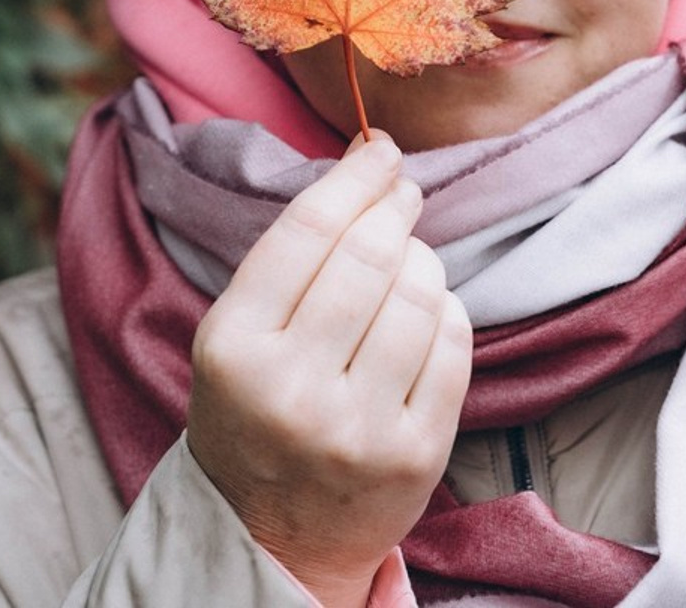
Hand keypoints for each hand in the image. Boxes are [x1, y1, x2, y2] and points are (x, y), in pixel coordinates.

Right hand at [186, 133, 472, 607]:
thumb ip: (293, 256)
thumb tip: (371, 161)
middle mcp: (291, 389)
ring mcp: (357, 428)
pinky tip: (427, 312)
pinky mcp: (415, 455)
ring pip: (420, 295)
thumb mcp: (238, 334)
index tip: (379, 149)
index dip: (354, 177)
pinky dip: (447, 311)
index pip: (306, 230)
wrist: (272, 537)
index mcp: (232, 346)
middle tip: (403, 191)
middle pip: (369, 256)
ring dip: (423, 260)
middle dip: (396, 206)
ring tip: (409, 261)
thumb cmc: (255, 410)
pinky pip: (453, 345)